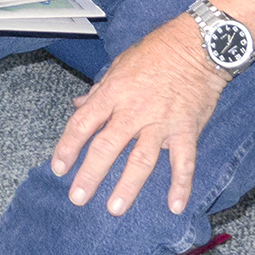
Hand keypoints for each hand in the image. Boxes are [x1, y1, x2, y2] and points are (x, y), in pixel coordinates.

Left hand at [50, 16, 227, 217]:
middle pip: (107, 146)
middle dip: (90, 174)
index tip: (58, 167)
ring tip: (114, 208)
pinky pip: (183, 162)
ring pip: (141, 159)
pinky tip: (175, 206)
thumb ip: (99, 89)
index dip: (68, 147)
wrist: (195, 46)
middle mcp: (133, 111)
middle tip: (78, 197)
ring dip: (127, 186)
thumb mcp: (119, 65)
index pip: (83, 123)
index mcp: (113, 93)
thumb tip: (79, 104)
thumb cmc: (155, 52)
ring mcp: (160, 122)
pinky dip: (181, 185)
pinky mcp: (186, 130)